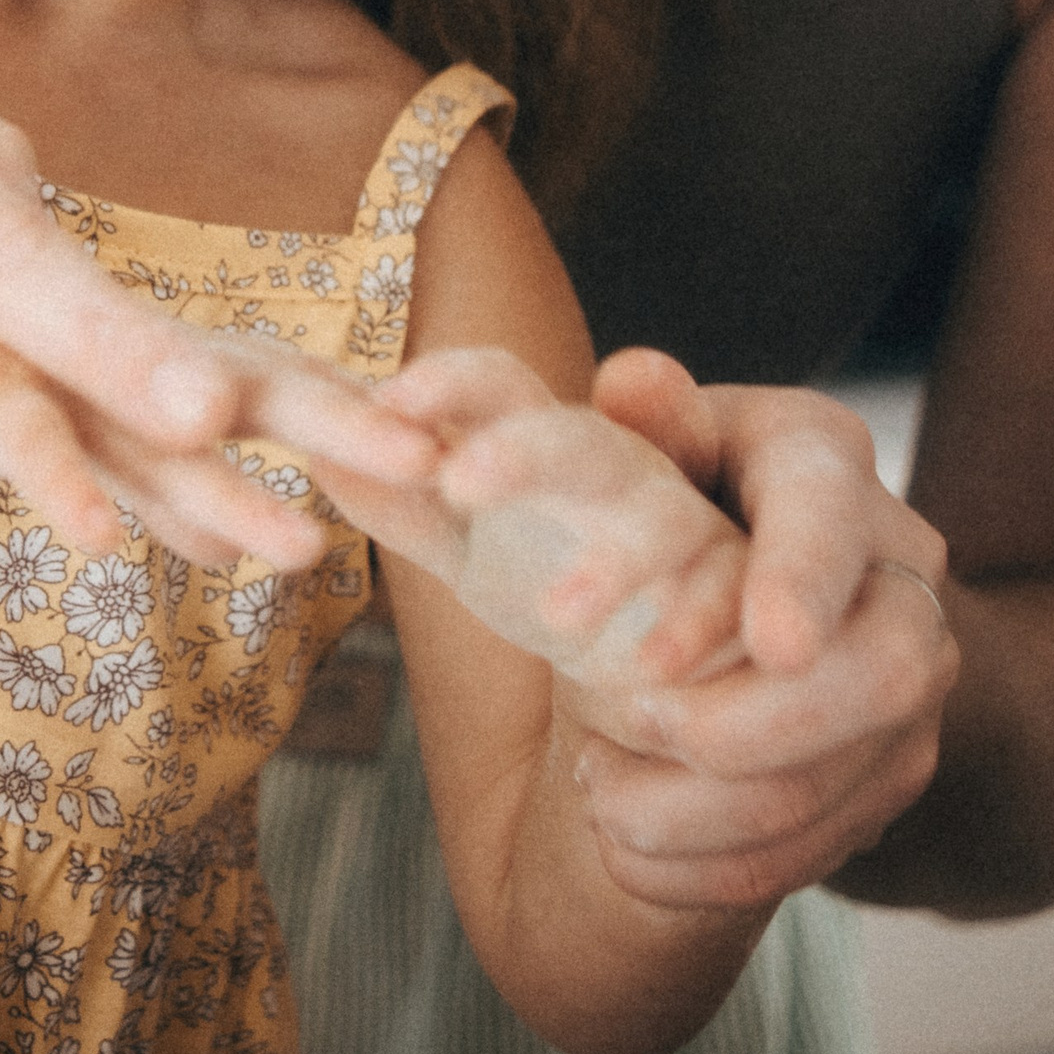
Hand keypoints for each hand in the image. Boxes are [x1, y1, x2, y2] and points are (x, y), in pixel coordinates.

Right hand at [0, 291, 436, 572]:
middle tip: (430, 469)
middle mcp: (89, 346)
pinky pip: (5, 434)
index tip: (448, 462)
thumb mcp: (36, 394)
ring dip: (214, 490)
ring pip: (136, 432)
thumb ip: (134, 461)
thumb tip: (234, 546)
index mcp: (129, 349)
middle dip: (334, 427)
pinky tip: (99, 538)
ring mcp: (15, 356)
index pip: (254, 381)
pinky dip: (56, 480)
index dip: (348, 417)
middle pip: (227, 385)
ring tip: (296, 547)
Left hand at [302, 347, 747, 678]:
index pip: (502, 385)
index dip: (450, 383)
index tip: (388, 400)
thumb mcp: (477, 542)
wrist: (680, 632)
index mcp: (550, 442)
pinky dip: (690, 633)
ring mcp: (688, 527)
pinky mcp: (736, 590)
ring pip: (661, 522)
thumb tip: (316, 456)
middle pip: (577, 439)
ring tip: (559, 615)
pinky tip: (650, 670)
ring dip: (613, 566)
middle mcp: (623, 468)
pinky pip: (723, 604)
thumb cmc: (561, 566)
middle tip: (462, 482)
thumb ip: (409, 505)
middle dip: (526, 452)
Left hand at [560, 354, 958, 912]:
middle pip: (890, 666)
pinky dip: (717, 865)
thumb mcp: (647, 443)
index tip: (768, 642)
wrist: (721, 580)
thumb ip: (642, 422)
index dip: (807, 578)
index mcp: (822, 461)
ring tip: (599, 794)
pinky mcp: (889, 770)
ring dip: (718, 807)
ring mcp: (909, 679)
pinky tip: (630, 851)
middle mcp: (898, 568)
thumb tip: (634, 379)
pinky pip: (824, 847)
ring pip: (856, 775)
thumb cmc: (668, 486)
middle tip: (639, 724)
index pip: (834, 513)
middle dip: (762, 719)